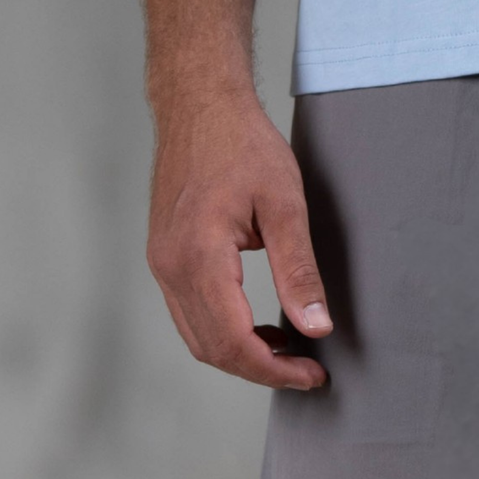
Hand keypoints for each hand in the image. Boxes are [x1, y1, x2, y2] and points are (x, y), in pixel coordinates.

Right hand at [145, 79, 333, 388]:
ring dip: (240, 352)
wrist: (200, 103)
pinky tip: (258, 322)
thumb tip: (317, 326)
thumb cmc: (242, 143)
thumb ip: (298, 269)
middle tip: (307, 367)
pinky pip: (190, 312)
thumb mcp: (284, 202)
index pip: (233, 342)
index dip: (275, 370)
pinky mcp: (164, 256)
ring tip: (288, 348)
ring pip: (197, 336)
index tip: (313, 374)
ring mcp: (162, 263)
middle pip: (212, 348)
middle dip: (261, 369)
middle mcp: (170, 267)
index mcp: (199, 256)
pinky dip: (223, 329)